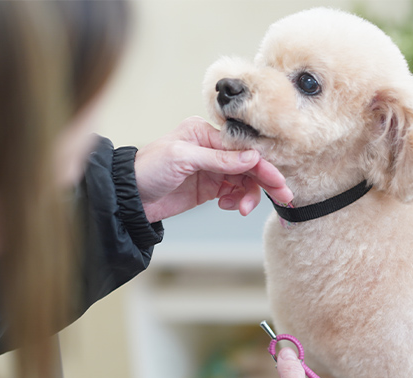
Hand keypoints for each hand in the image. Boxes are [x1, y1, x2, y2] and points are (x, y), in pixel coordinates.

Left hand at [133, 116, 292, 222]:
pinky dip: (237, 200)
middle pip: (249, 164)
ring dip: (249, 195)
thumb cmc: (148, 168)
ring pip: (244, 181)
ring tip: (242, 209)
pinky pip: (234, 193)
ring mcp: (212, 170)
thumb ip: (219, 159)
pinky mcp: (209, 188)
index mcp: (206, 133)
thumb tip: (252, 158)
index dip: (262, 164)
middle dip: (265, 181)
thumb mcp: (182, 158)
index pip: (242, 148)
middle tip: (283, 196)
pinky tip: (230, 206)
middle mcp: (212, 150)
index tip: (277, 181)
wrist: (129, 196)